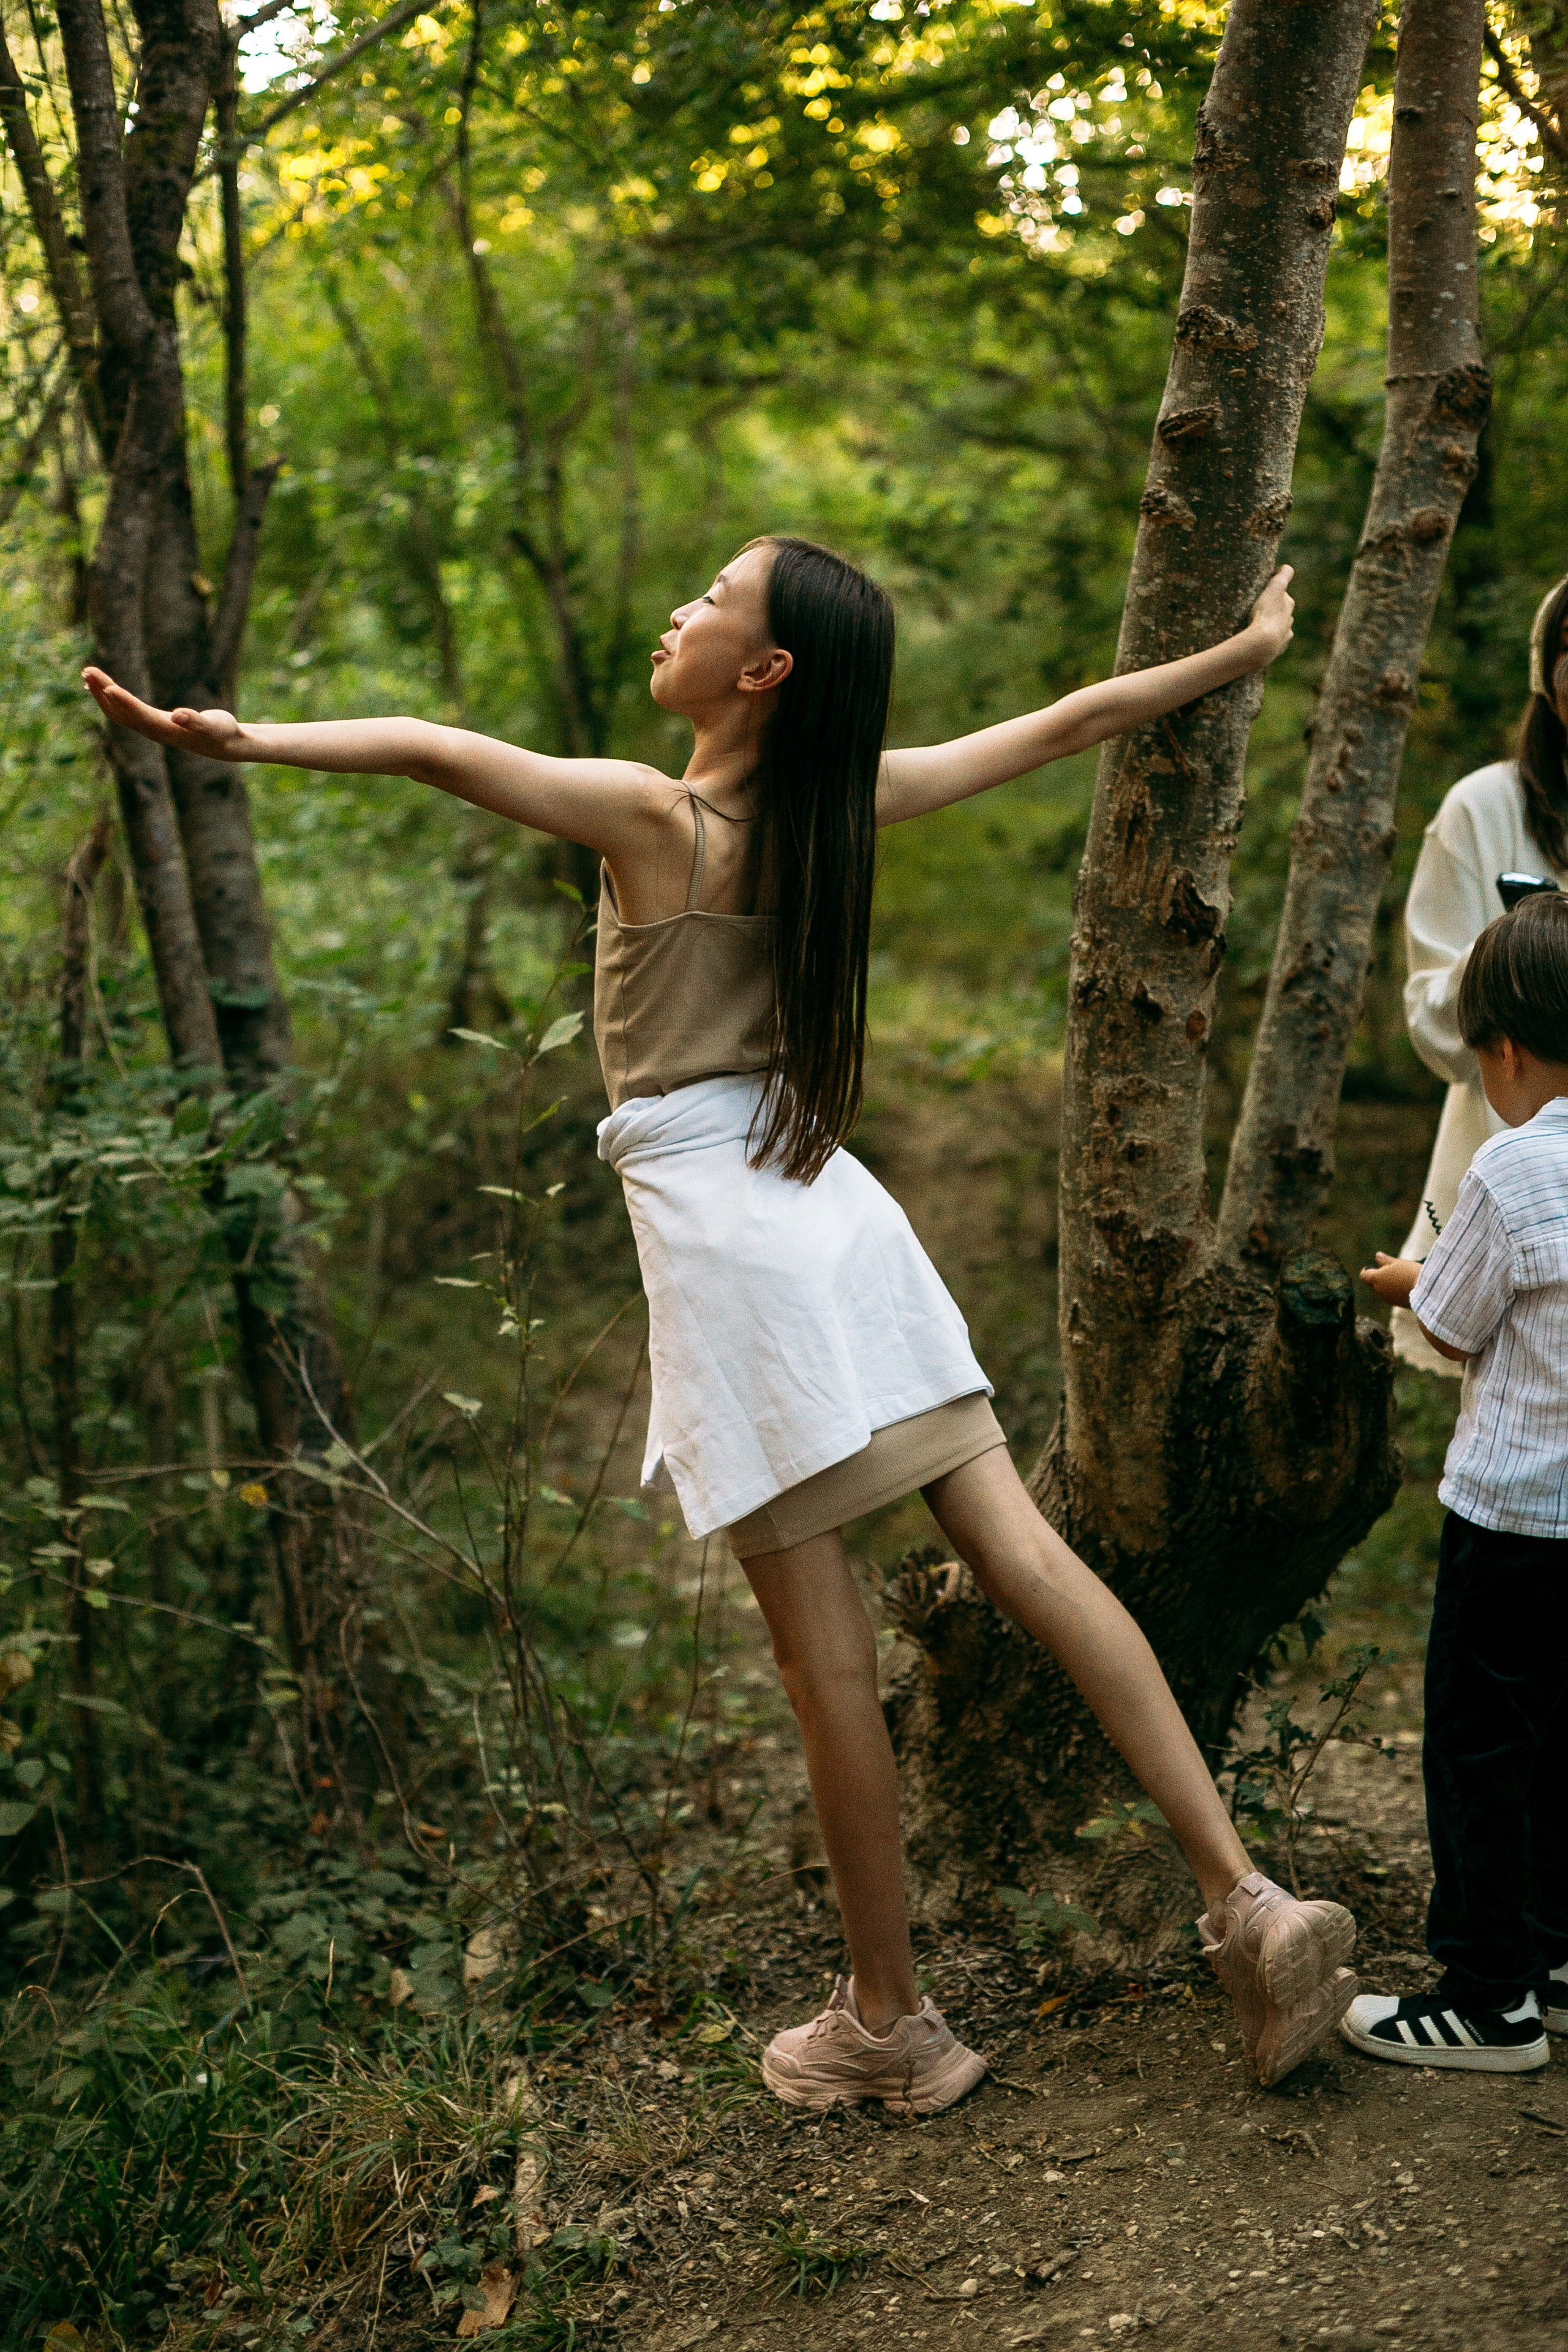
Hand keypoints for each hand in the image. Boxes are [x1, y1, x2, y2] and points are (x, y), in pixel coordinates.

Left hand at [82, 666, 248, 760]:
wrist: (224, 745)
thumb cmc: (222, 732)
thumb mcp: (215, 725)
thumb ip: (196, 721)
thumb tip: (178, 715)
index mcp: (166, 730)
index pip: (140, 715)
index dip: (124, 702)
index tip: (108, 687)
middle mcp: (153, 731)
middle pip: (121, 713)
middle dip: (103, 692)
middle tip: (87, 671)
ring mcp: (149, 728)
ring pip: (118, 712)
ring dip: (102, 694)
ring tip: (86, 674)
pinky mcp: (150, 723)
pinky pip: (123, 712)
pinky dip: (110, 699)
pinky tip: (102, 688)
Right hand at [1245, 566, 1294, 665]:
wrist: (1262, 645)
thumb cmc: (1266, 614)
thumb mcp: (1275, 588)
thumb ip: (1283, 575)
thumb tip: (1286, 568)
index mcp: (1288, 604)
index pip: (1282, 594)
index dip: (1272, 592)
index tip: (1261, 593)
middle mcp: (1289, 620)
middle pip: (1281, 612)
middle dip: (1272, 610)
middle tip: (1256, 610)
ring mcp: (1284, 637)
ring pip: (1278, 629)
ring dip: (1269, 627)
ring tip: (1254, 627)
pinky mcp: (1276, 651)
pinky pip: (1272, 644)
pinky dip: (1266, 641)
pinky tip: (1257, 641)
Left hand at [1358, 1251, 1421, 1306]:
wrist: (1426, 1290)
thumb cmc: (1410, 1273)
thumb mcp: (1397, 1263)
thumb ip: (1385, 1260)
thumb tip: (1377, 1256)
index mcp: (1376, 1279)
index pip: (1364, 1276)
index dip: (1366, 1271)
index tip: (1371, 1267)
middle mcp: (1379, 1290)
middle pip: (1373, 1284)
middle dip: (1378, 1277)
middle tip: (1390, 1270)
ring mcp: (1387, 1299)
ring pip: (1383, 1290)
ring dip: (1387, 1284)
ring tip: (1401, 1277)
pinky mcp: (1397, 1304)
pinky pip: (1392, 1296)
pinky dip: (1395, 1291)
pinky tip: (1405, 1286)